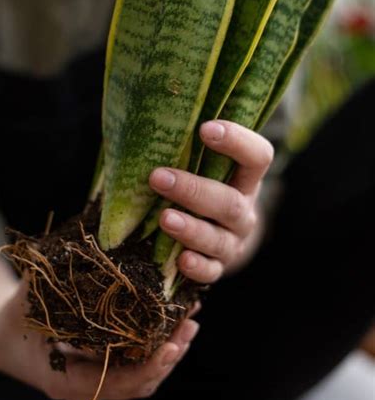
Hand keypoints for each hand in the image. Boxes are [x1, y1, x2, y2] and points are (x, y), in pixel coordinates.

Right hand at [0, 248, 198, 399]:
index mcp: (64, 377)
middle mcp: (83, 387)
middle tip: (190, 326)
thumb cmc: (12, 318)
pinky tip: (172, 324)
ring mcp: (94, 381)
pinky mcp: (102, 370)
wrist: (0, 339)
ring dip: (168, 352)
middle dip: (168, 356)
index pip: (115, 383)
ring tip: (190, 322)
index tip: (172, 344)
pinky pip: (135, 367)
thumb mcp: (26, 297)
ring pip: (141, 379)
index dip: (146, 366)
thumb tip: (73, 242)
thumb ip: (48, 277)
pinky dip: (156, 349)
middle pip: (137, 384)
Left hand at [149, 120, 273, 283]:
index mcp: (246, 180)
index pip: (257, 157)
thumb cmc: (206, 189)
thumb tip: (141, 127)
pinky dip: (198, 267)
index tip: (205, 129)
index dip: (237, 142)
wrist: (224, 235)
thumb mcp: (207, 169)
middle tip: (158, 177)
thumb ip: (188, 152)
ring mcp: (233, 241)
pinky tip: (182, 260)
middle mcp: (244, 211)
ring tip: (165, 219)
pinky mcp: (219, 266)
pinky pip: (211, 271)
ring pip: (218, 238)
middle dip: (193, 190)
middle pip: (230, 202)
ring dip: (191, 229)